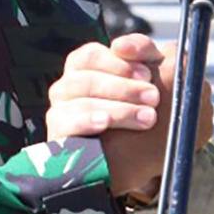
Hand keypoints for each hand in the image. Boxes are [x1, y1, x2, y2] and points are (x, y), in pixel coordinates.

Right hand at [44, 36, 211, 200]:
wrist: (131, 165)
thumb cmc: (143, 116)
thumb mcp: (154, 86)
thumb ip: (154, 61)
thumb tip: (155, 48)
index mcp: (86, 67)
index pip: (93, 55)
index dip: (119, 62)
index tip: (147, 73)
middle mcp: (68, 86)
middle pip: (86, 76)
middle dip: (124, 86)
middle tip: (154, 97)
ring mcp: (59, 110)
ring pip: (80, 98)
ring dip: (117, 107)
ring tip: (147, 119)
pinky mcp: (58, 136)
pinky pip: (66, 122)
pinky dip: (87, 120)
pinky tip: (105, 124)